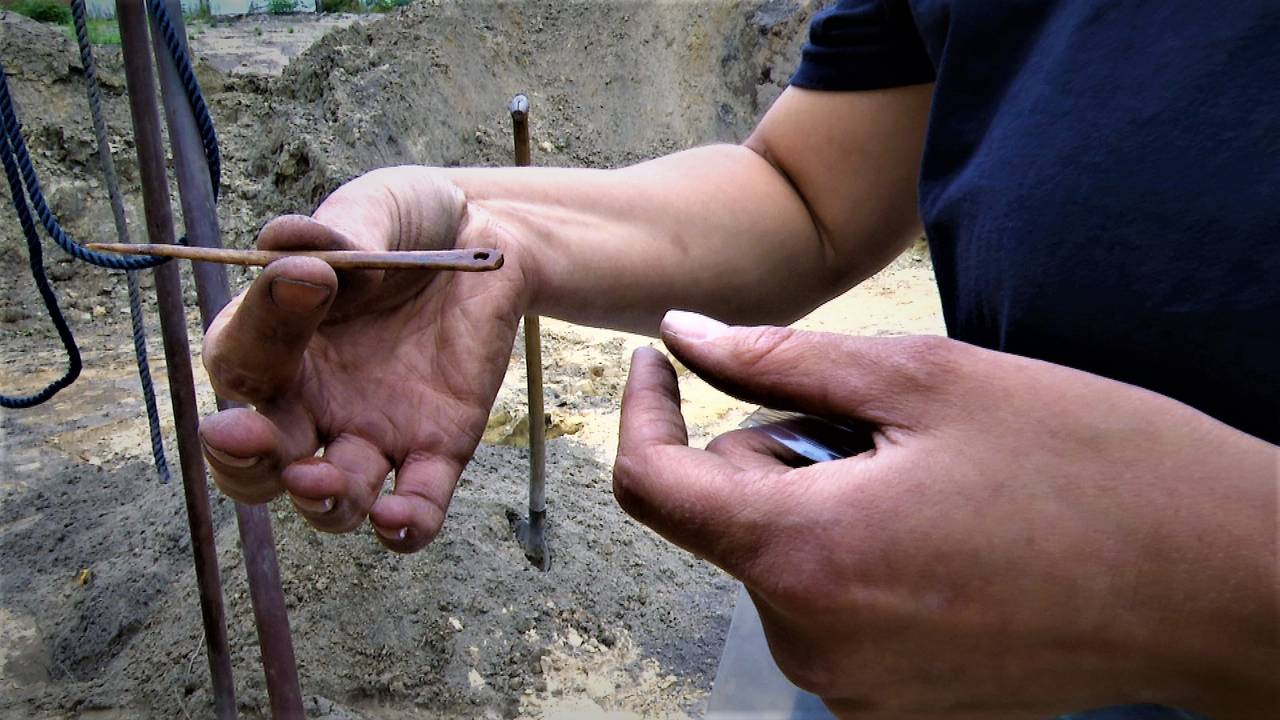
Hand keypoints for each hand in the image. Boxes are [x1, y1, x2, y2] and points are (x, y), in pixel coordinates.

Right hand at [199, 166, 529, 551]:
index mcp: (274, 343)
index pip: (239, 361)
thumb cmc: (407, 224)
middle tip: (249, 437)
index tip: (306, 280)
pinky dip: (404, 528)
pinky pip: (417, 507)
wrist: (489, 242)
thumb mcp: (373, 210)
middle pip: (259, 463)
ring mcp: (372, 433)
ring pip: (331, 499)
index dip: (257, 335)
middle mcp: (311, 402)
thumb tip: (290, 245)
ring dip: (319, 501)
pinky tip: (397, 519)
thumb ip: (336, 233)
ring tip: (324, 481)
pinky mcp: (437, 449)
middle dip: (245, 463)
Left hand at [615, 311, 1277, 718]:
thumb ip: (778, 359)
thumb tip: (684, 336)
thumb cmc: (1086, 465)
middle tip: (881, 425)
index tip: (661, 363)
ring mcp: (851, 686)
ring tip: (928, 479)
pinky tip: (940, 530)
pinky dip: (853, 552)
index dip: (642, 411)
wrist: (1216, 581)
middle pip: (727, 515)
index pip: (651, 485)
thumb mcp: (924, 380)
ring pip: (777, 556)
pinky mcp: (891, 703)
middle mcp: (809, 640)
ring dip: (820, 501)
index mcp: (803, 554)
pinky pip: (825, 604)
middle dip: (776, 452)